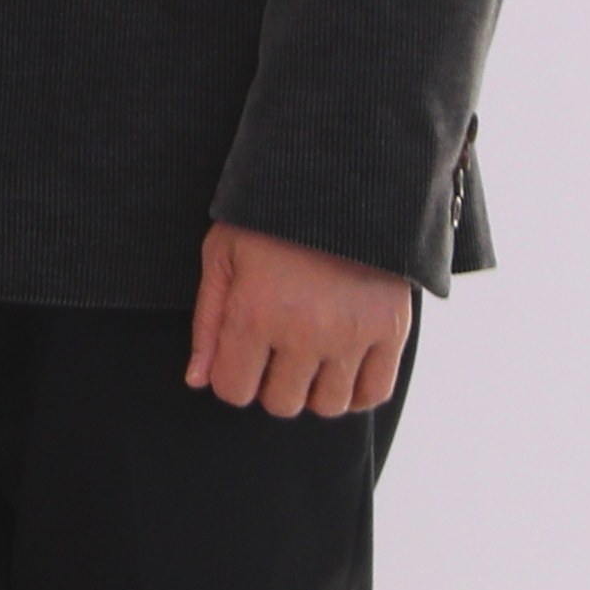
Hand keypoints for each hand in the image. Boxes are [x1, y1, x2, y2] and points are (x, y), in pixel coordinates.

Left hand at [190, 222, 414, 419]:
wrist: (339, 184)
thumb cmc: (267, 219)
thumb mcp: (220, 257)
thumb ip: (207, 323)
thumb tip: (198, 380)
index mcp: (255, 315)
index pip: (234, 390)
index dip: (229, 379)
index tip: (236, 359)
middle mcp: (305, 334)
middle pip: (281, 403)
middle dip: (268, 385)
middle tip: (271, 354)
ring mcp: (353, 336)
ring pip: (328, 405)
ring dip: (312, 390)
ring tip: (306, 359)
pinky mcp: (392, 331)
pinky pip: (375, 392)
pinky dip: (355, 391)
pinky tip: (340, 369)